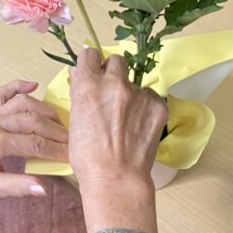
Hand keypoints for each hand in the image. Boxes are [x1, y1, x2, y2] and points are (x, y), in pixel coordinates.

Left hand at [0, 79, 67, 208]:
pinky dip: (18, 86)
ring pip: (22, 103)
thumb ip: (17, 187)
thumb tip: (43, 188)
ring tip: (62, 123)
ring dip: (44, 110)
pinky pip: (2, 93)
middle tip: (74, 141)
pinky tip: (34, 84)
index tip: (73, 156)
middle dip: (55, 131)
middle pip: (32, 121)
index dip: (55, 150)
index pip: (33, 143)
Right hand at [68, 50, 166, 232]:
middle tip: (111, 91)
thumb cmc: (88, 156)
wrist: (116, 177)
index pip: (90, 54)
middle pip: (116, 61)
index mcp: (88, 85)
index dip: (91, 63)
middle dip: (113, 72)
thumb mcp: (74, 121)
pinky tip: (139, 126)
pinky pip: (151, 98)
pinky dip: (146, 108)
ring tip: (126, 119)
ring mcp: (138, 94)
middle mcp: (114, 84)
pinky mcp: (157, 105)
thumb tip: (80, 75)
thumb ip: (79, 94)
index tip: (93, 70)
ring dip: (130, 94)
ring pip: (135, 83)